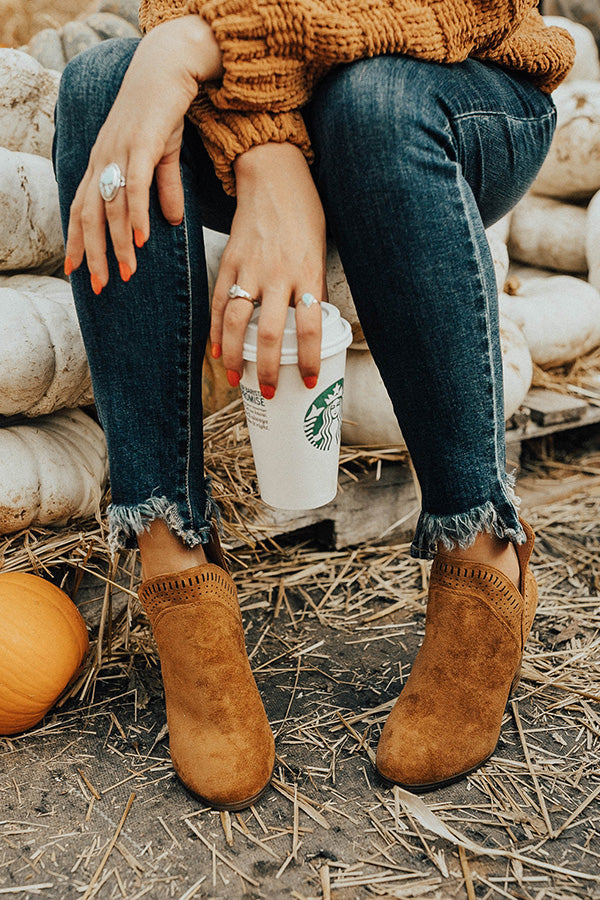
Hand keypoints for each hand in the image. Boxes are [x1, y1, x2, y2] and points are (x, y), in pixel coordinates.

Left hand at [65, 15, 222, 291]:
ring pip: (112, 208)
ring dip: (118, 244)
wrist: (168, 66)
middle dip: (93, 254)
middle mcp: (102, 159)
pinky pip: (133, 187)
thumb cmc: (162, 110)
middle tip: (100, 287)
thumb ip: (165, 190)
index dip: (76, 241)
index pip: (80, 209)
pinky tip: (140, 240)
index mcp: (101, 163)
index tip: (76, 272)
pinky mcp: (139, 144)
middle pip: (90, 216)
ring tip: (127, 273)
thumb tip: (172, 223)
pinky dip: (135, 216)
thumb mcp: (163, 157)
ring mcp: (117, 152)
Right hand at [211, 142, 326, 395]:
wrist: (274, 173)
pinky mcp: (230, 260)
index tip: (310, 382)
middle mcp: (278, 273)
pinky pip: (220, 301)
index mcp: (307, 272)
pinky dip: (217, 329)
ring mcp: (250, 267)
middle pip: (271, 332)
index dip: (310, 359)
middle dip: (270, 368)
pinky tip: (218, 349)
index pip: (311, 325)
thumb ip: (312, 287)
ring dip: (236, 355)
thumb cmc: (304, 212)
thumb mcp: (318, 251)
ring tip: (237, 378)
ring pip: (238, 321)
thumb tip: (310, 325)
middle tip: (271, 392)